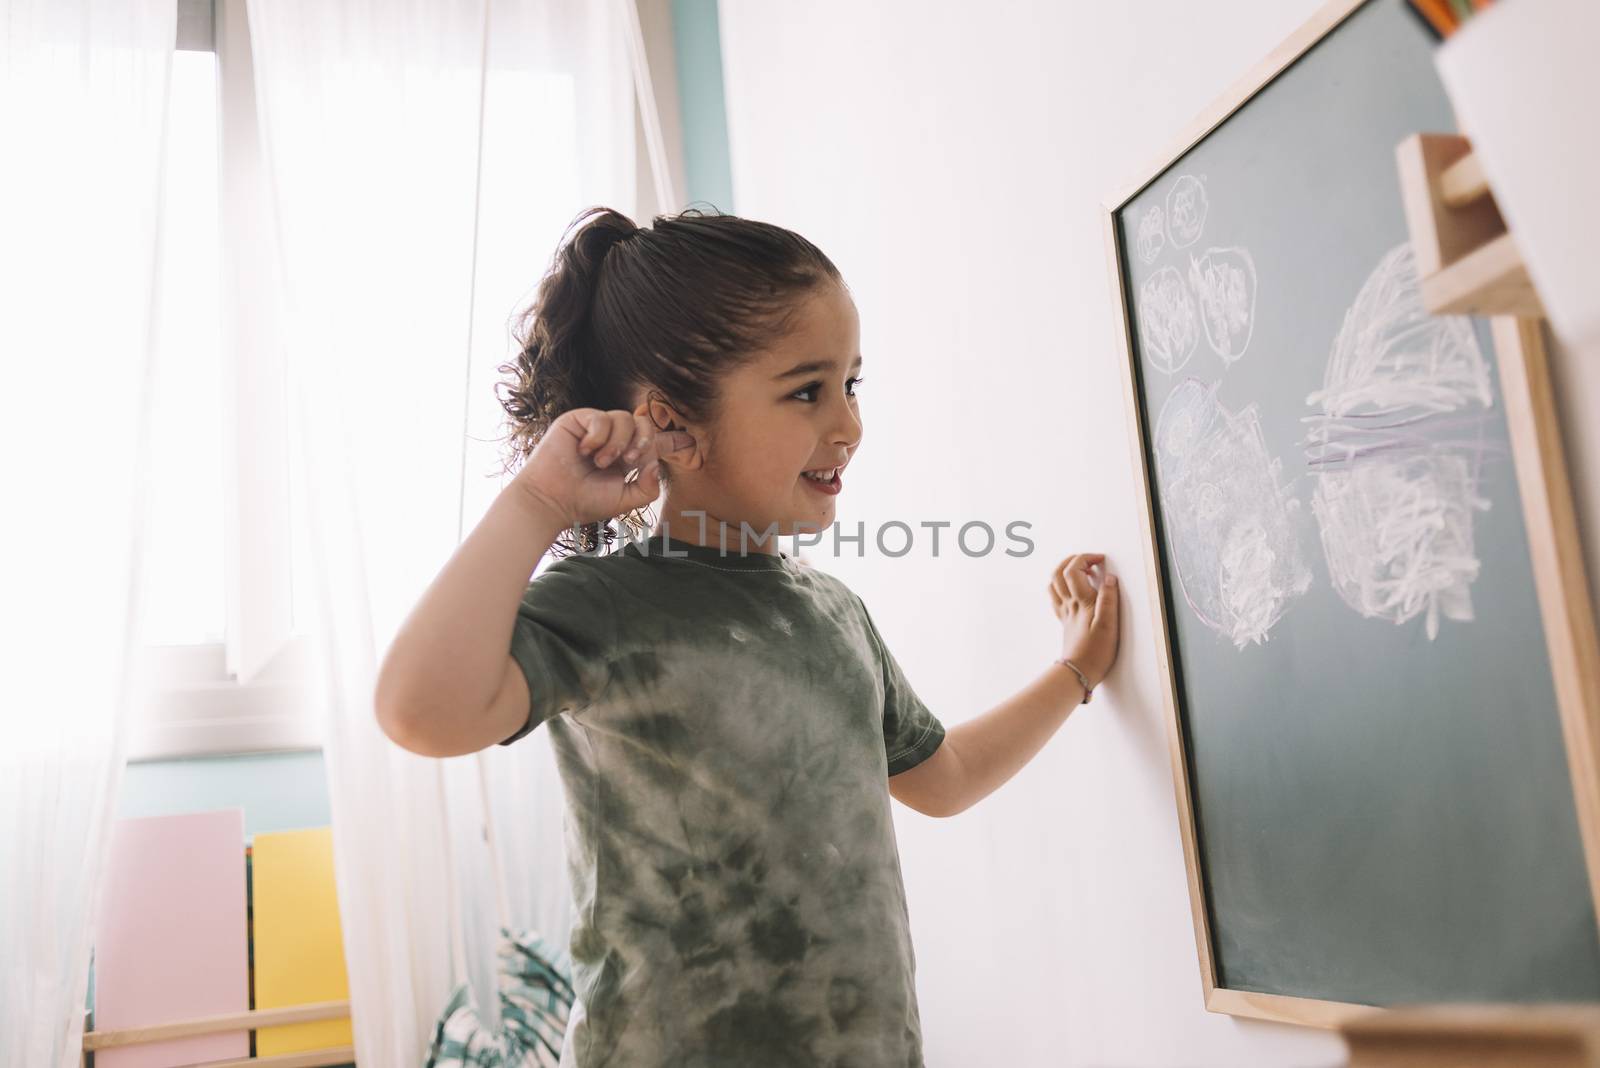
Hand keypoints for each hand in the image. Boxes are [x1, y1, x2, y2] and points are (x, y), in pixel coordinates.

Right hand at [511, 407, 695, 528]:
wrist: (552, 499)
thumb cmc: (586, 502)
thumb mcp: (626, 500)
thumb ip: (648, 487)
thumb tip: (656, 463)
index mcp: (628, 457)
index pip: (655, 443)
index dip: (673, 440)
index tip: (691, 442)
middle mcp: (615, 440)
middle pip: (645, 424)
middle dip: (644, 441)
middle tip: (630, 461)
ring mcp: (597, 428)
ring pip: (625, 419)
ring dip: (618, 443)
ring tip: (602, 462)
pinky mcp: (579, 420)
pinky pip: (602, 417)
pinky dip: (598, 436)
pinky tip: (586, 450)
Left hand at [1048, 552, 1120, 689]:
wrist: (1079, 672)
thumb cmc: (1096, 652)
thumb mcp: (1109, 624)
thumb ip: (1109, 599)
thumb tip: (1109, 578)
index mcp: (1081, 602)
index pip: (1073, 569)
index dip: (1086, 558)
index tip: (1101, 559)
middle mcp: (1069, 605)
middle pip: (1058, 573)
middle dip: (1071, 560)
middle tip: (1088, 559)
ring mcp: (1065, 614)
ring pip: (1053, 585)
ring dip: (1063, 571)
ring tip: (1079, 569)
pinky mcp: (1066, 622)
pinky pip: (1056, 599)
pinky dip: (1061, 588)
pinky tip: (1071, 590)